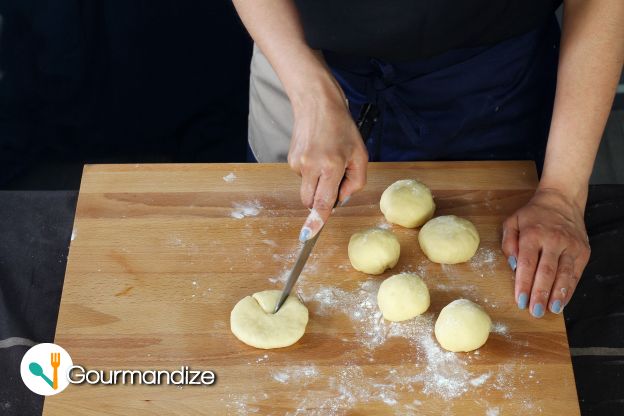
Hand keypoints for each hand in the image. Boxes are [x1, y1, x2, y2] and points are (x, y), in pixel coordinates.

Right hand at [288, 80, 367, 241]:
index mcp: (331, 165)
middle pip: (310, 202)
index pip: (322, 202)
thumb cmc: (342, 127)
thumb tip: (339, 200)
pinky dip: (312, 172)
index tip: (307, 236)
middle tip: (335, 180)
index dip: (316, 221)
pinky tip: (318, 153)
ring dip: (318, 183)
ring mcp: (298, 163)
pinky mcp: (291, 159)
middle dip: (320, 202)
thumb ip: (355, 182)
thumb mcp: (360, 154)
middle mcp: (311, 166)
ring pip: (307, 189)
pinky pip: (303, 177)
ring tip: (328, 159)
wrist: (316, 103)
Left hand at [502, 187, 589, 316]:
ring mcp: (570, 246)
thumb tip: (513, 265)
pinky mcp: (582, 251)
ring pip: (564, 274)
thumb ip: (508, 243)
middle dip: (540, 294)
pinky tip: (563, 301)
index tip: (520, 300)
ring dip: (558, 295)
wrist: (561, 201)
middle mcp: (553, 240)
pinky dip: (569, 289)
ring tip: (551, 310)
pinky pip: (576, 273)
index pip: (527, 264)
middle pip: (546, 272)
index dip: (523, 284)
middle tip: (534, 311)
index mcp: (532, 234)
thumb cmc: (532, 215)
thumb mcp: (512, 222)